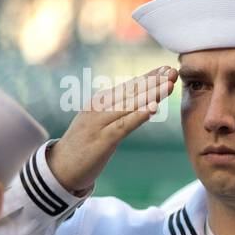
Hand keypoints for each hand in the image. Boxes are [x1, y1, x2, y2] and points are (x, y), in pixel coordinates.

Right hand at [47, 66, 176, 193]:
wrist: (61, 167)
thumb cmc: (86, 145)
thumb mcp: (102, 123)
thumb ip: (119, 112)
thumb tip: (143, 103)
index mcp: (100, 102)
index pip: (129, 86)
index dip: (149, 77)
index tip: (168, 68)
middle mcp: (98, 107)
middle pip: (131, 91)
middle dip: (154, 81)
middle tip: (174, 71)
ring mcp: (99, 122)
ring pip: (129, 105)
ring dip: (151, 94)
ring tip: (169, 84)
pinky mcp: (101, 139)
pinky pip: (123, 125)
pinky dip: (138, 116)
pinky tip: (153, 108)